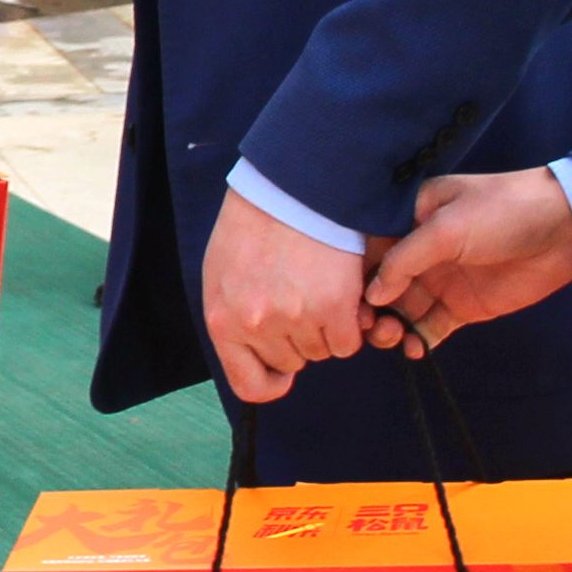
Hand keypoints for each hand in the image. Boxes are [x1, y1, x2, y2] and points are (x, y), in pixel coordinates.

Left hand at [199, 189, 366, 404]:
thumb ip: (234, 322)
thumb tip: (259, 359)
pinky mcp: (333, 306)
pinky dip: (350, 324)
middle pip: (292, 363)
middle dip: (299, 339)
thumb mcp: (221, 276)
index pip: (249, 386)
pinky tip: (339, 293)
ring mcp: (296, 317)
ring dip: (325, 328)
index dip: (271, 381)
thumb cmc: (252, 227)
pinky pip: (348, 342)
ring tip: (316, 286)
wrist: (289, 186)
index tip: (283, 369)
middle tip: (300, 298)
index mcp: (222, 320)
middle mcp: (257, 325)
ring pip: (322, 352)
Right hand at [363, 169, 571, 350]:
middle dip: (368, 308)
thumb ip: (405, 259)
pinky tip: (415, 349)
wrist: (563, 228)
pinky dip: (417, 341)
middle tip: (370, 326)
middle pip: (379, 286)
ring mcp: (440, 280)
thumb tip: (373, 293)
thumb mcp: (447, 227)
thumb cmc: (503, 211)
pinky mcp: (461, 307)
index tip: (342, 301)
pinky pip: (429, 329)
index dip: (352, 277)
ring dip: (389, 327)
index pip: (367, 250)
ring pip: (400, 311)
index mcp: (408, 219)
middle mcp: (419, 250)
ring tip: (393, 337)